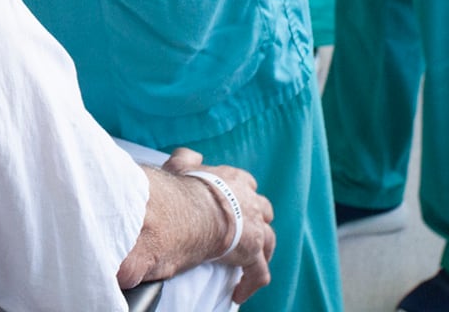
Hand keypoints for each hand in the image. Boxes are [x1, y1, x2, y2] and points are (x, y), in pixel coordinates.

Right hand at [191, 164, 274, 304]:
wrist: (188, 210)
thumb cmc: (182, 189)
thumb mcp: (180, 166)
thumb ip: (187, 158)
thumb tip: (194, 156)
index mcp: (235, 180)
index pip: (247, 185)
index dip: (242, 195)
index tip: (235, 204)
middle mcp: (250, 201)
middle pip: (264, 210)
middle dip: (258, 219)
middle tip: (247, 230)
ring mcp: (254, 227)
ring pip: (268, 240)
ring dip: (262, 250)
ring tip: (252, 261)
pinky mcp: (252, 252)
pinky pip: (259, 273)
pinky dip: (250, 283)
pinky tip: (238, 292)